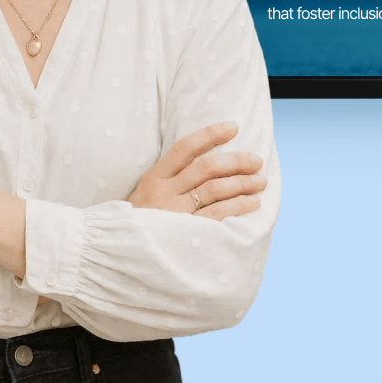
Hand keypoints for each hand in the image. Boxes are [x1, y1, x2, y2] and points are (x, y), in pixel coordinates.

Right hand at [126, 122, 266, 220]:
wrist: (121, 254)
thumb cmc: (139, 221)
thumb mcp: (146, 193)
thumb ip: (170, 177)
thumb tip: (208, 161)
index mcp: (154, 177)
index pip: (185, 148)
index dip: (210, 135)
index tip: (233, 128)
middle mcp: (164, 192)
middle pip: (206, 168)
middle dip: (235, 161)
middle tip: (256, 161)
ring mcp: (175, 213)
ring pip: (214, 189)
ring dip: (242, 183)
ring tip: (260, 181)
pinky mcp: (186, 234)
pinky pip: (217, 215)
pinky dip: (238, 206)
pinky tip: (252, 202)